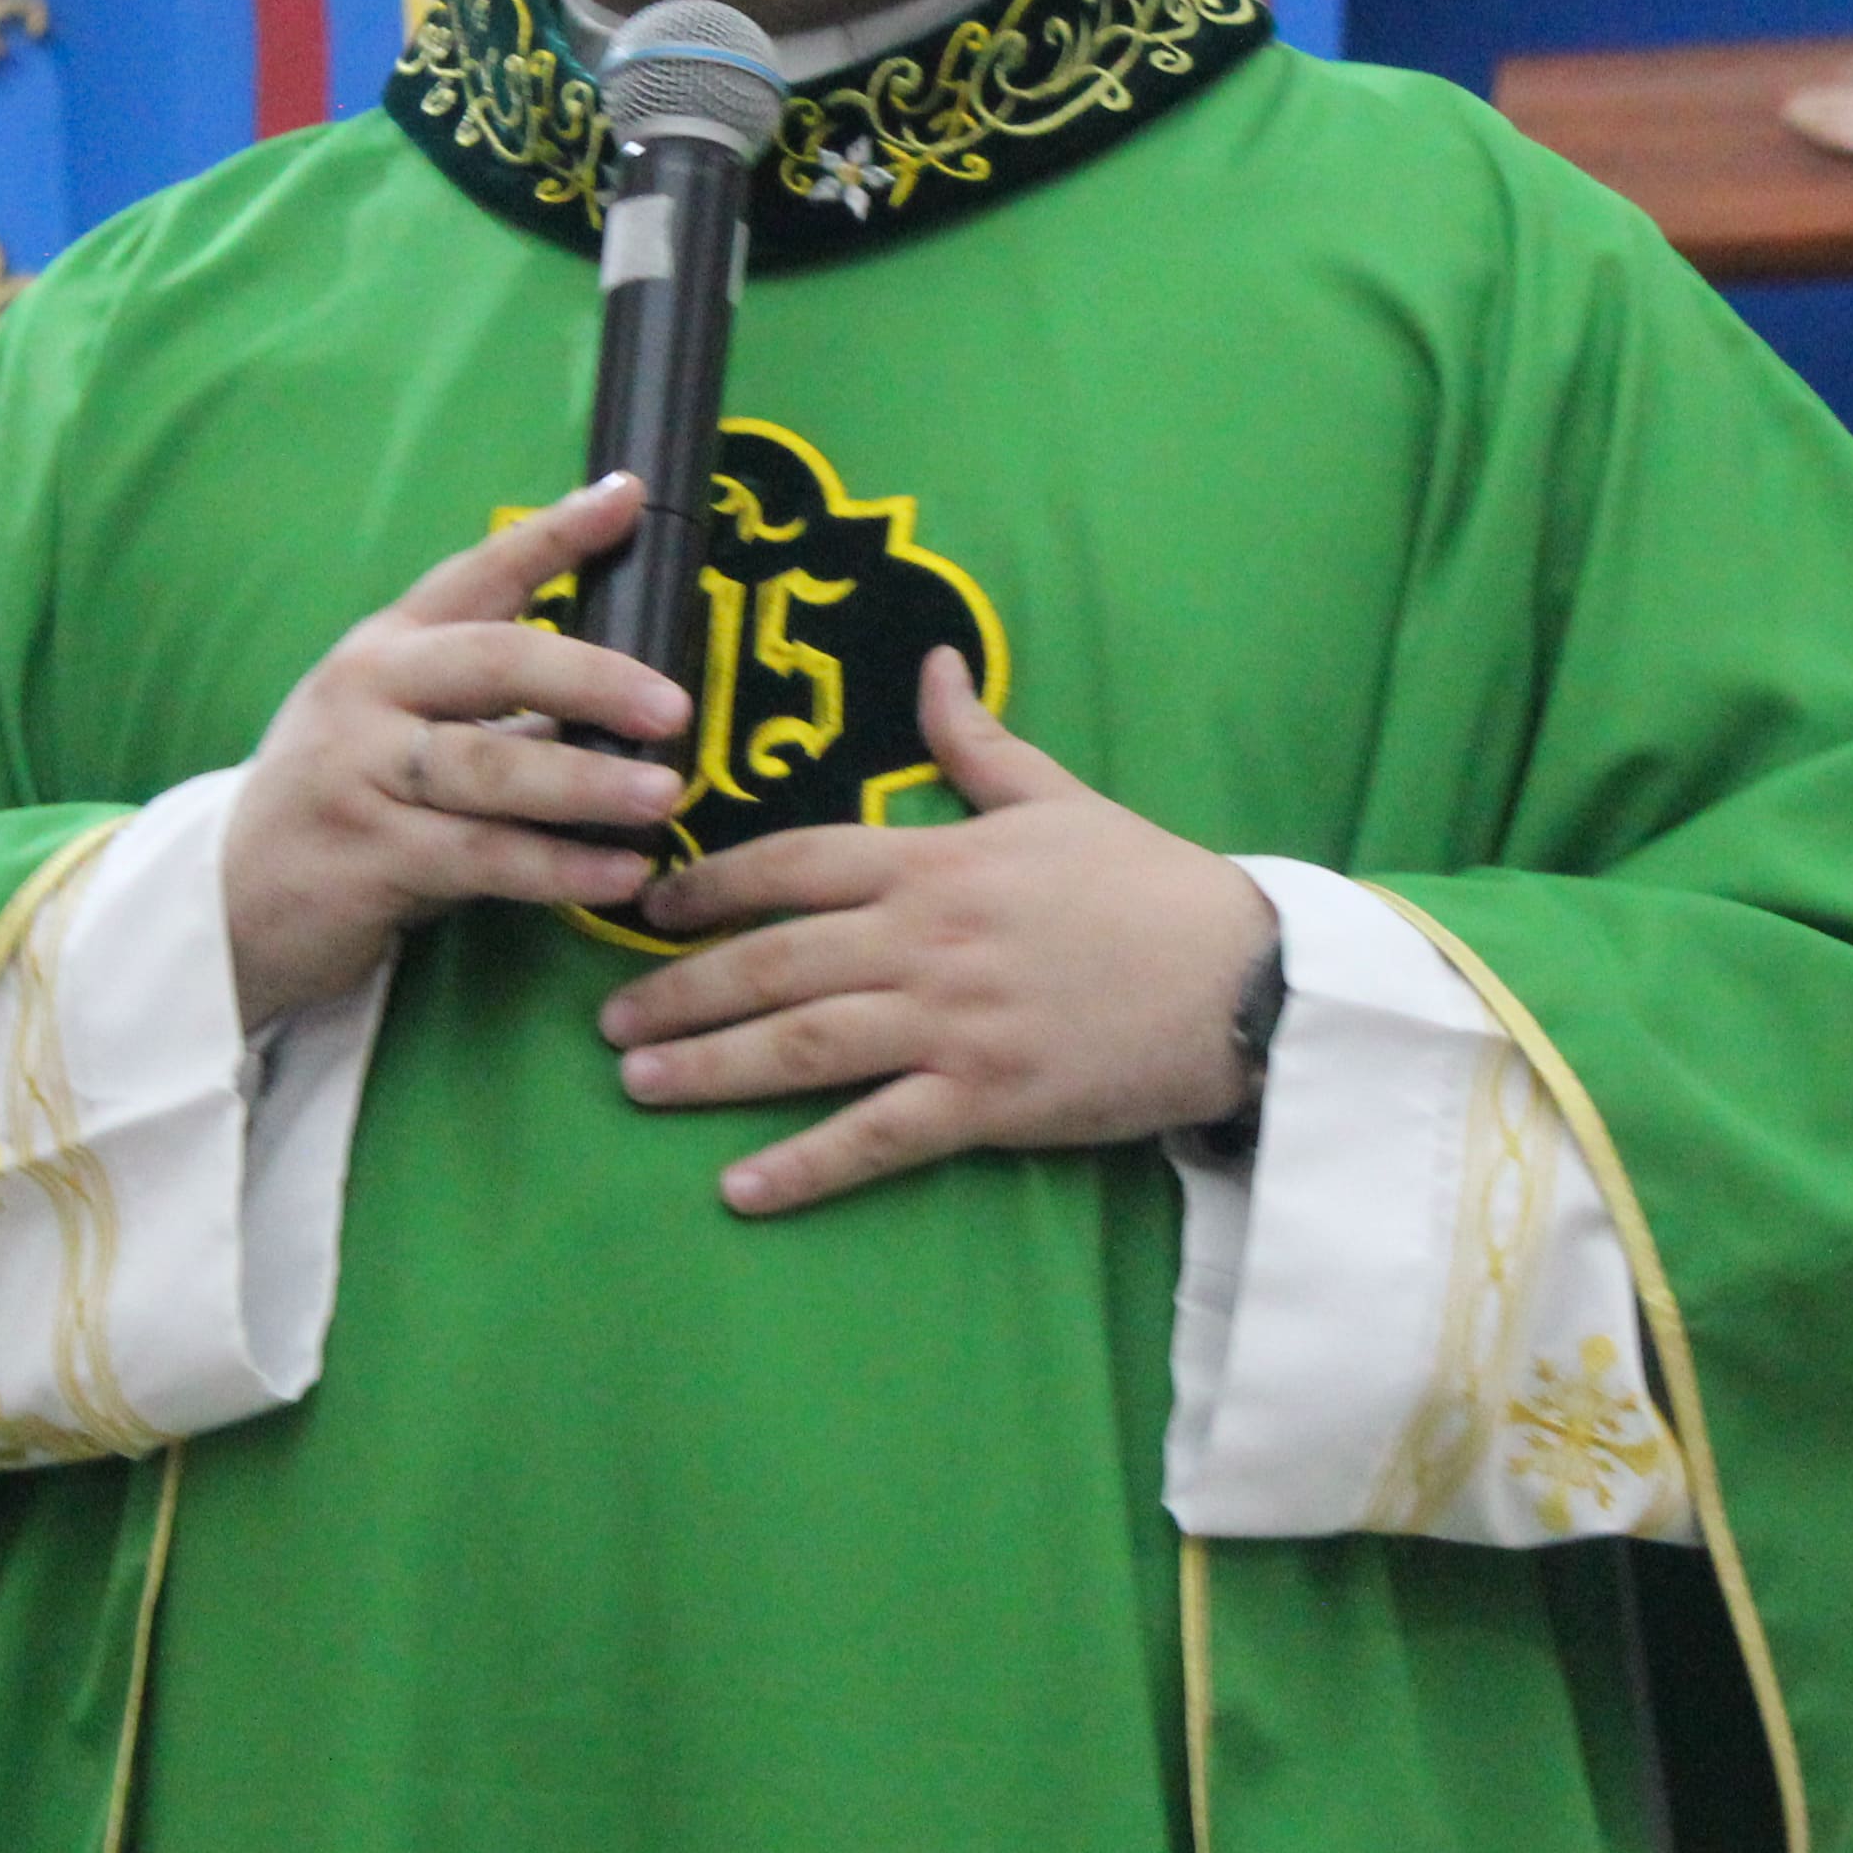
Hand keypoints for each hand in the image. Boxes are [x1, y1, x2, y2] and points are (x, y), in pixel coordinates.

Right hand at [220, 476, 696, 1031]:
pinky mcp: (365, 854)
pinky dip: (555, 867)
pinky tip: (617, 874)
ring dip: (585, 783)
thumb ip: (491, 704)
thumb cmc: (345, 800)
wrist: (228, 899)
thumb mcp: (395, 725)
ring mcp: (361, 772)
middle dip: (593, 677)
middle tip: (673, 707)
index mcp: (388, 647)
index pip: (479, 573)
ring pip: (489, 767)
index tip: (627, 497)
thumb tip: (626, 697)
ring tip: (661, 797)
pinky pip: (479, 857)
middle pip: (494, 662)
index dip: (555, 533)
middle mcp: (370, 693)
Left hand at [601, 650, 1275, 1216]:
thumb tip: (934, 662)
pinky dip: (804, 1166)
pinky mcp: (986, 1101)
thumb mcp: (1058, 798)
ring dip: (710, 1068)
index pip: (792, 865)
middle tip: (610, 1017)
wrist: (1242, 978)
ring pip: (802, 1046)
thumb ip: (977, 741)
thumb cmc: (1148, 885)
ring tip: (638, 1084)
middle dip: (680, 990)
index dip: (710, 885)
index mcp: (935, 861)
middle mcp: (925, 941)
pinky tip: (741, 1190)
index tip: (651, 905)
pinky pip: (875, 1138)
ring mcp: (951, 1025)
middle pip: (773, 962)